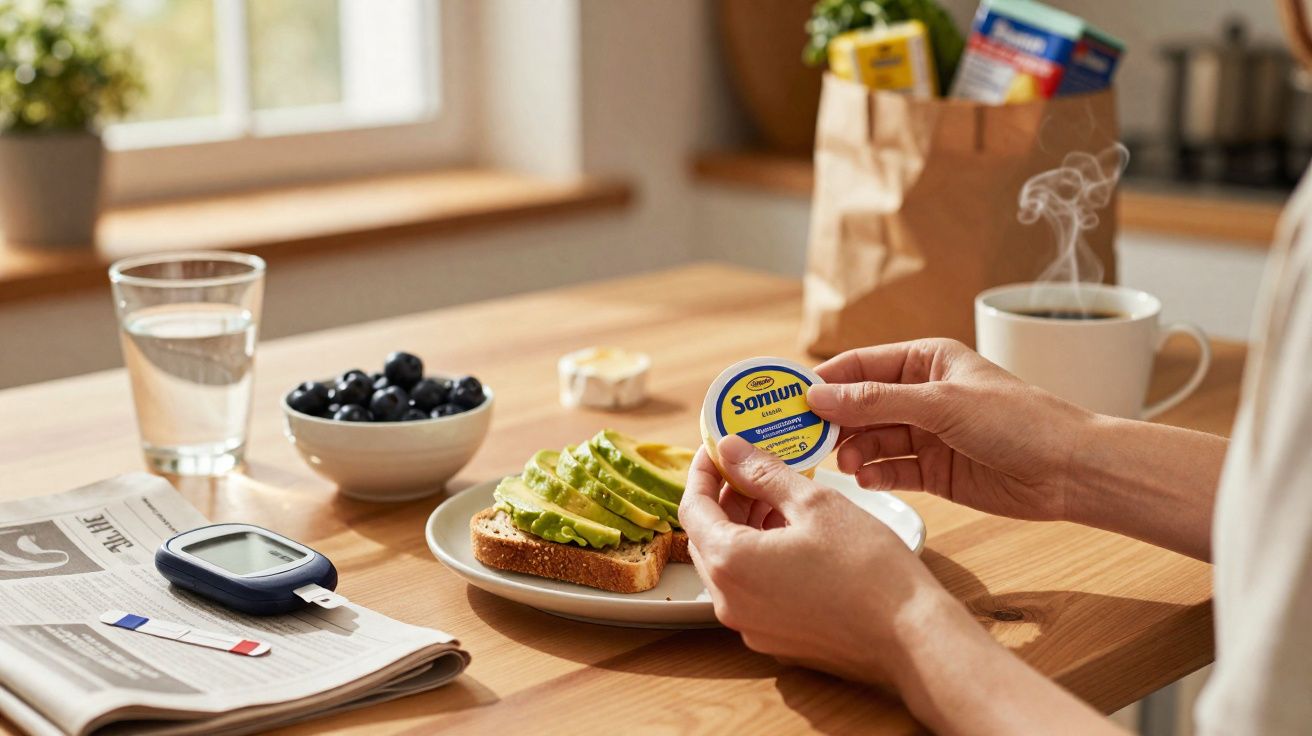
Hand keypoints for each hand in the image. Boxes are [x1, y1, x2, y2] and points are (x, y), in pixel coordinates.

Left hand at [681, 435, 1124, 734]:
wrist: (911, 636)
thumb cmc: (867, 567)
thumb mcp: (815, 503)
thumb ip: (764, 473)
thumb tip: (730, 449)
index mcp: (730, 563)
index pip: (692, 509)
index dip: (702, 473)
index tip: (717, 450)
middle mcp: (729, 601)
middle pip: (707, 538)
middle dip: (725, 499)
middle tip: (753, 468)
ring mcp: (750, 625)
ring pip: (730, 564)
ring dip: (745, 527)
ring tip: (781, 496)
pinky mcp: (774, 638)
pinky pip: (752, 589)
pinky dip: (761, 557)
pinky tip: (794, 534)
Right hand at [807, 338, 1093, 521]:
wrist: (1069, 471)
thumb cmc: (1018, 421)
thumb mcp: (941, 404)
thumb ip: (876, 402)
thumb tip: (818, 397)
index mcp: (926, 361)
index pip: (860, 366)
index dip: (825, 382)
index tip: (789, 402)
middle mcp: (922, 395)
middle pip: (860, 406)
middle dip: (834, 423)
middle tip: (805, 442)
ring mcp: (927, 434)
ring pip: (871, 440)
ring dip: (853, 452)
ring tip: (843, 465)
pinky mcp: (934, 471)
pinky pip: (891, 469)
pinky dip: (874, 474)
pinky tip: (865, 480)